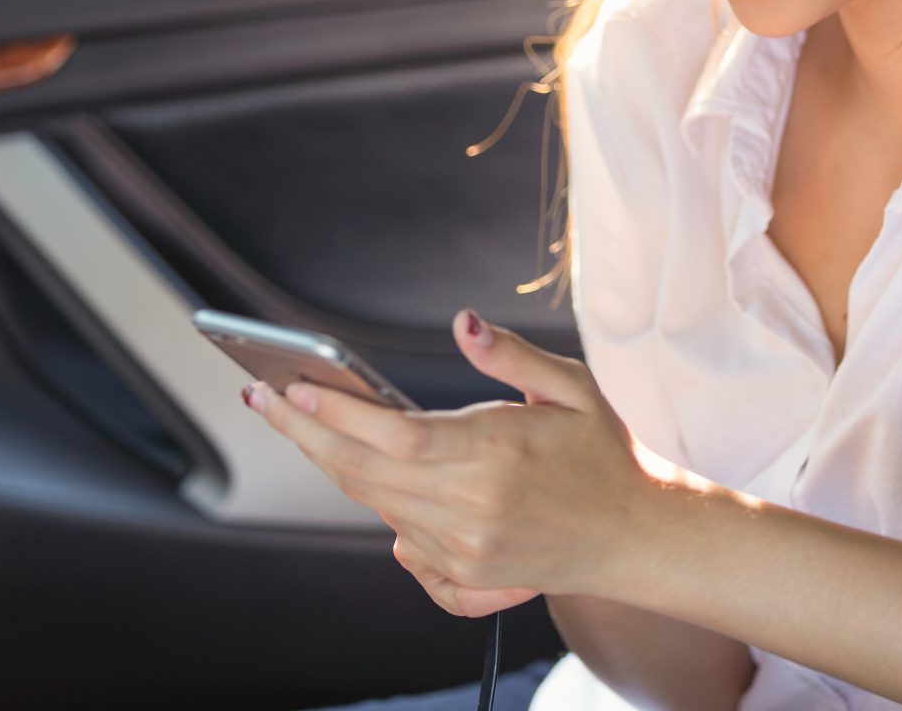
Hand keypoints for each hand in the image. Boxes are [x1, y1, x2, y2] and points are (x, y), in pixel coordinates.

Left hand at [245, 309, 657, 613]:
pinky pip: (400, 544)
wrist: (638, 537)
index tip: (290, 385)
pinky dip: (381, 509)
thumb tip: (461, 322)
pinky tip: (377, 481)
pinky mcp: (467, 579)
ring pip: (375, 505)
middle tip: (263, 397)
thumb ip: (510, 355)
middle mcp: (473, 510)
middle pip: (362, 473)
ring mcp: (466, 552)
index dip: (332, 411)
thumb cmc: (606, 454)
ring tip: (304, 423)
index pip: (391, 434)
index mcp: (497, 456)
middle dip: (303, 433)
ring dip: (333, 464)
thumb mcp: (572, 387)